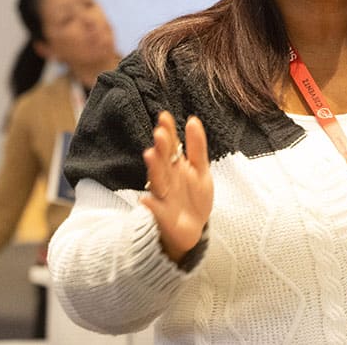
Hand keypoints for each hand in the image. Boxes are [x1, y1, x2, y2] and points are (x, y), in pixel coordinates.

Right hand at [141, 111, 212, 262]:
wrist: (194, 229)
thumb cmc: (194, 197)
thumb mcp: (201, 170)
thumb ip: (196, 147)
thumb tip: (192, 119)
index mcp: (176, 165)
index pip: (171, 144)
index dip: (168, 131)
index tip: (165, 116)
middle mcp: (167, 177)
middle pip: (163, 159)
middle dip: (161, 146)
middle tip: (160, 132)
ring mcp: (163, 195)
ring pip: (157, 179)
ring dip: (154, 168)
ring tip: (150, 154)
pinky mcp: (162, 214)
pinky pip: (155, 209)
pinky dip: (149, 205)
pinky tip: (145, 200)